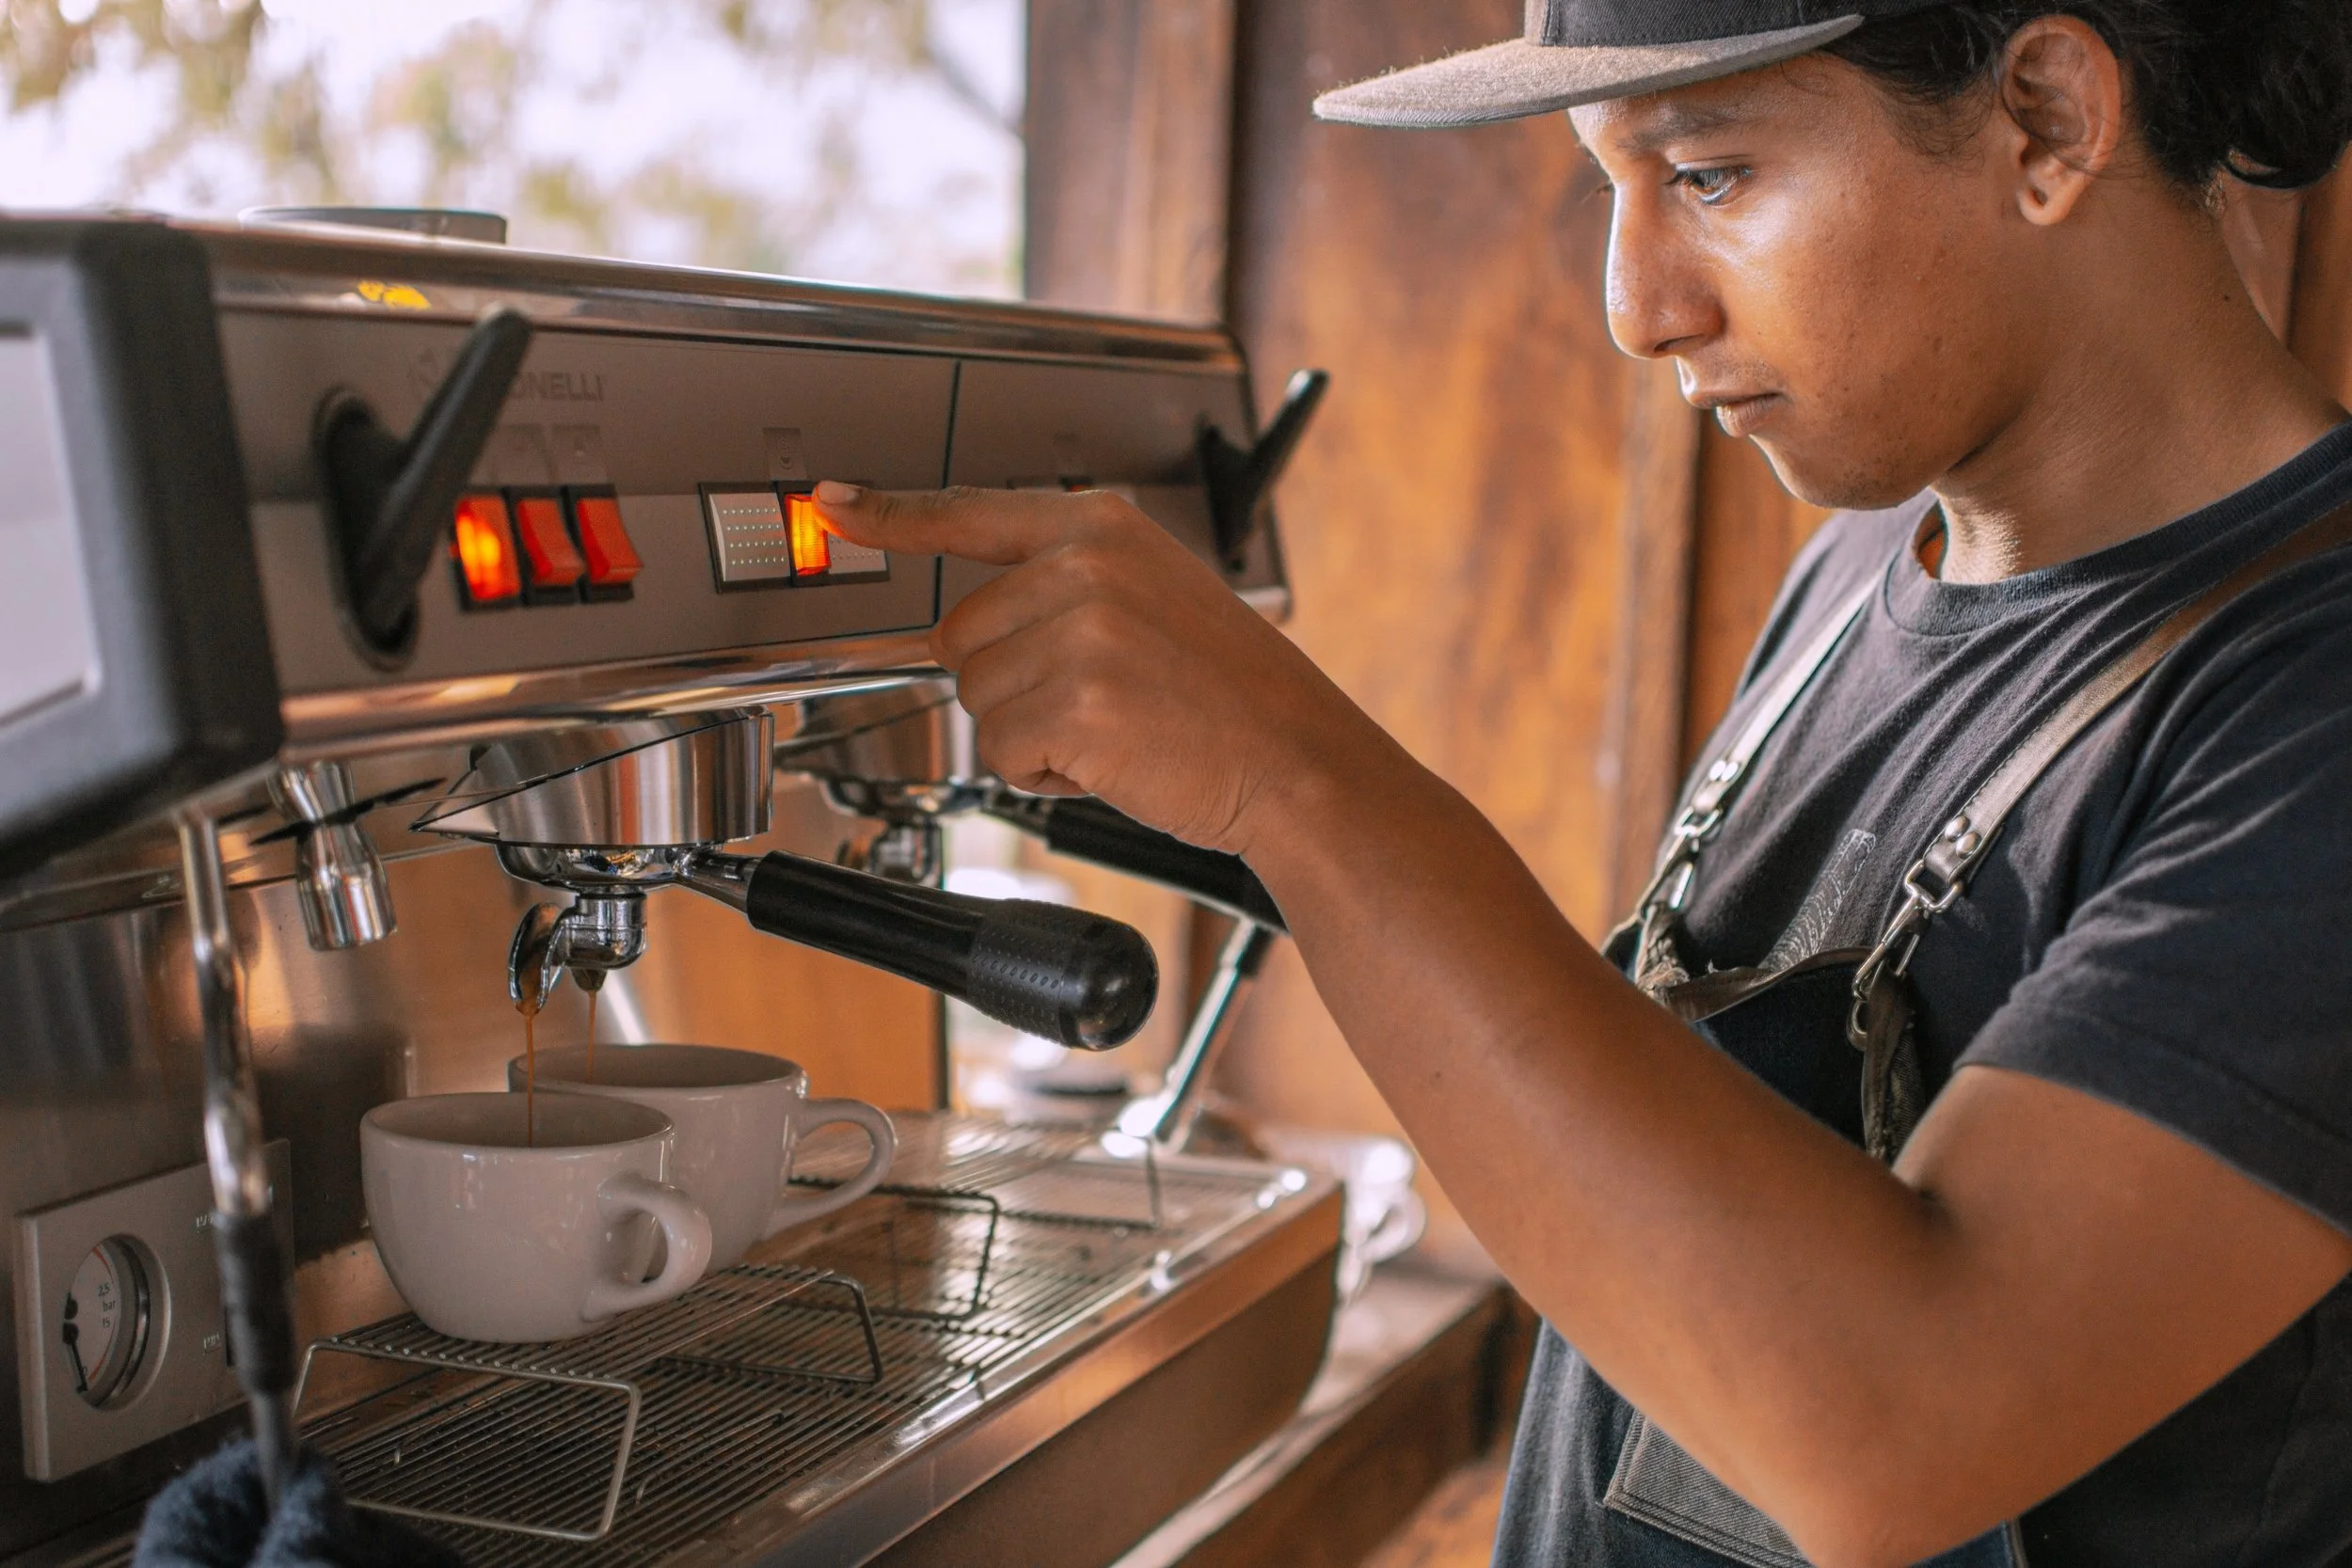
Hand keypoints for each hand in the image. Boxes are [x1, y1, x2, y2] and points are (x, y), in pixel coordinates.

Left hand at [813, 480, 1387, 854]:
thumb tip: (962, 623)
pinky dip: (1045, 774)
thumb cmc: (1234, 696)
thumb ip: (1065, 586)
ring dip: (1032, 732)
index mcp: (1100, 526)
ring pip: (977, 698)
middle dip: (1011, 682)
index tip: (832, 507)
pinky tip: (1111, 760)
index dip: (890, 515)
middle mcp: (1084, 565)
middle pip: (959, 634)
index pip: (969, 511)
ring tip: (1117, 727)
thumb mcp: (1155, 598)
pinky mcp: (1075, 703)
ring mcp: (1079, 631)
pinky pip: (1001, 752)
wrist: (1299, 761)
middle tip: (1101, 697)